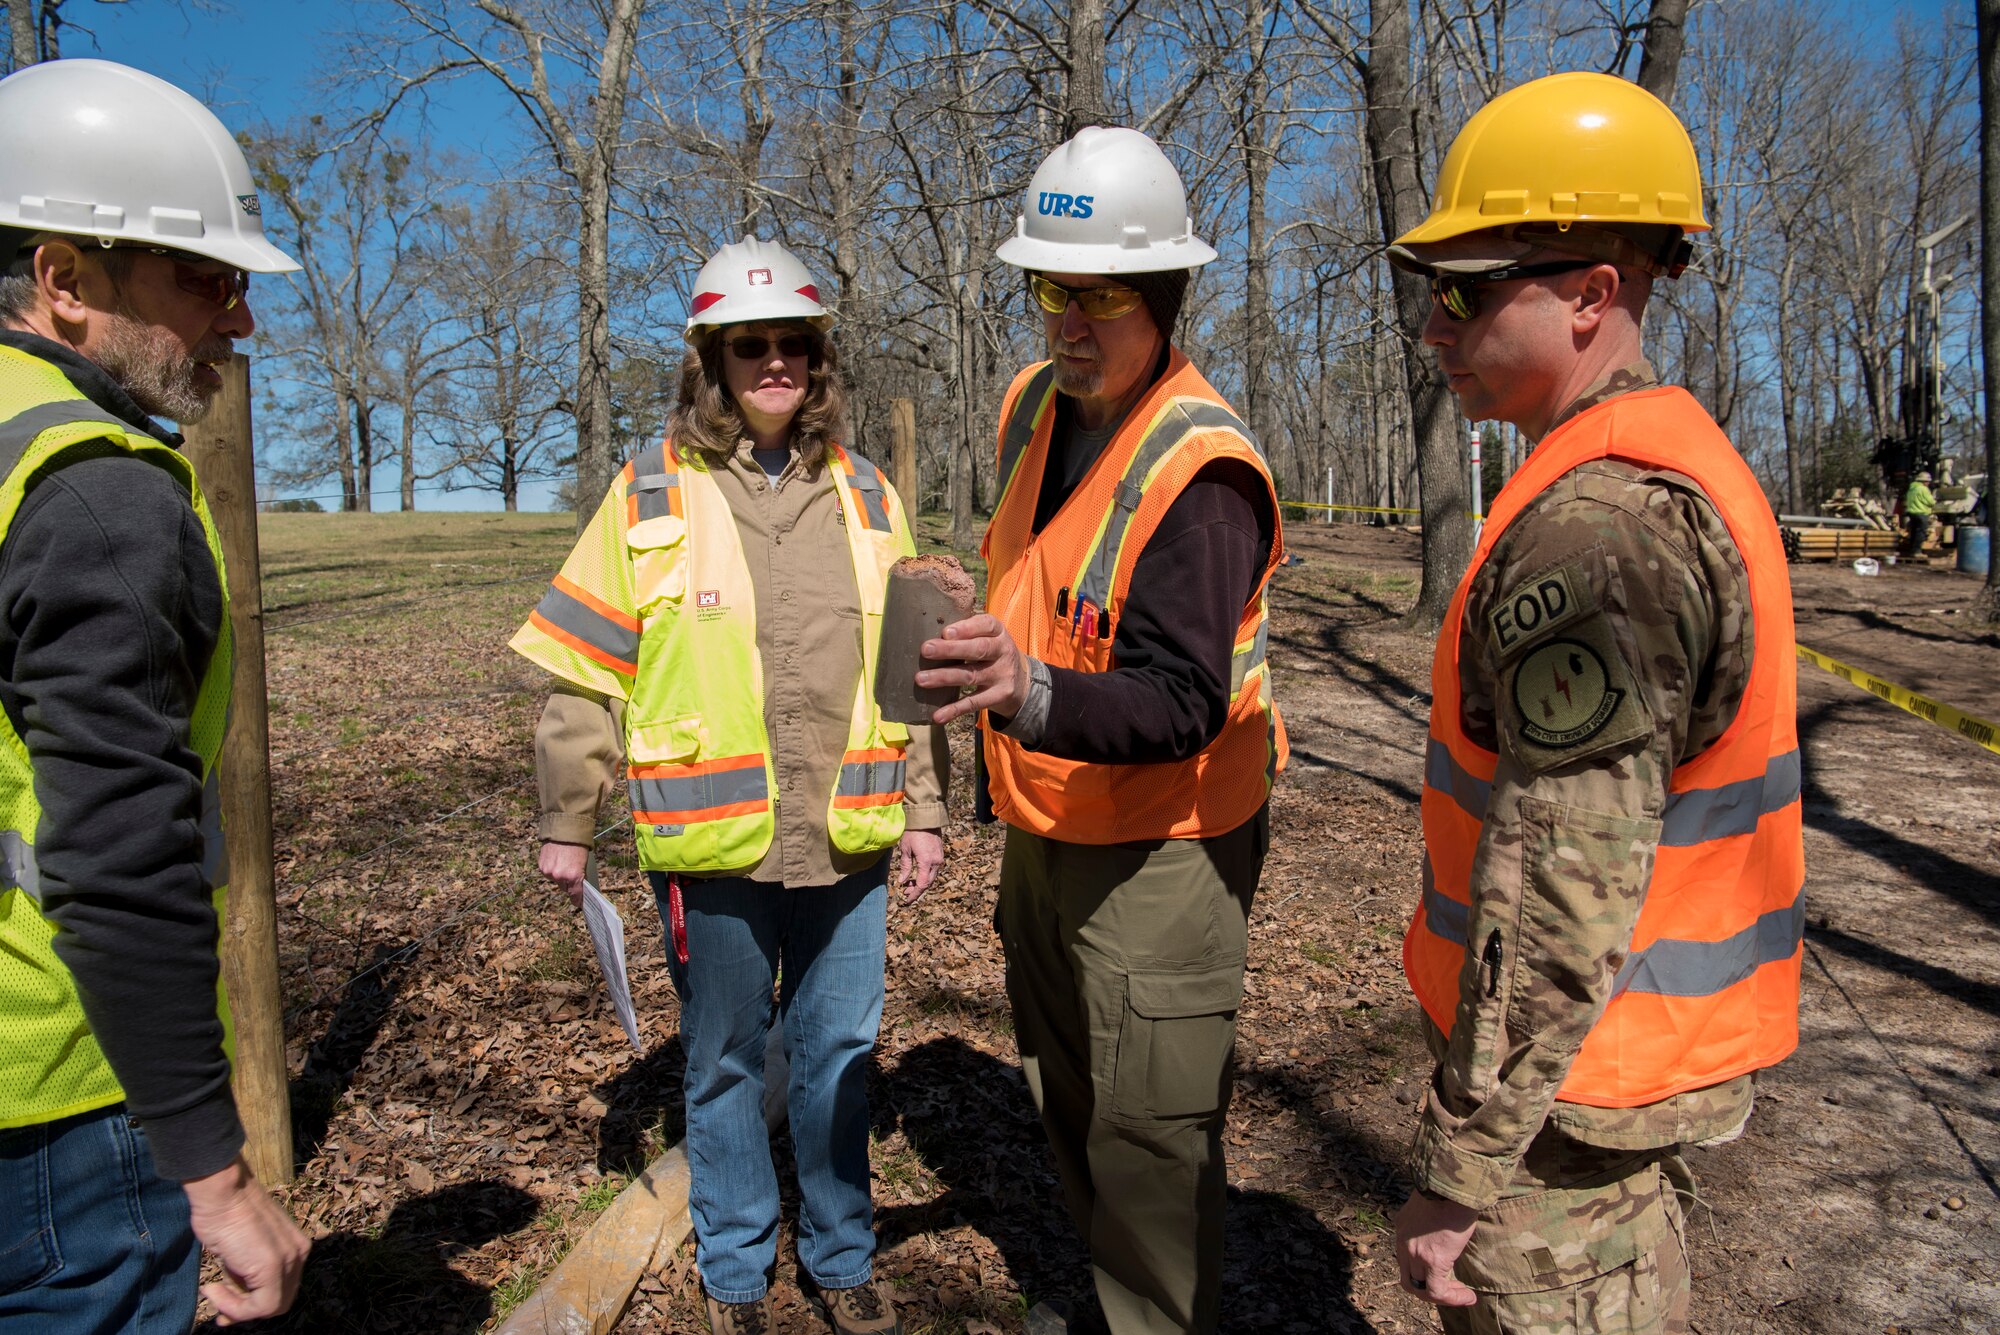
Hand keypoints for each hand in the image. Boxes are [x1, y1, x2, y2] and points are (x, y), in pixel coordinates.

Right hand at [183, 1156, 310, 1323]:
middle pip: (279, 1301)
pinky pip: (258, 1307)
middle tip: (220, 1311)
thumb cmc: (224, 1213)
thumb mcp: (241, 1249)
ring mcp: (288, 1260)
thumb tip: (233, 1301)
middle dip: (247, 1310)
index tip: (225, 1303)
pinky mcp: (272, 1267)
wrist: (222, 1191)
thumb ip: (246, 1272)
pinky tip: (212, 1289)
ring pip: (270, 1307)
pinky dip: (232, 1307)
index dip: (253, 1303)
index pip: (281, 1289)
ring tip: (213, 1290)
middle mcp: (298, 1253)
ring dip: (236, 1308)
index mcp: (295, 1246)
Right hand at [539, 841, 588, 905]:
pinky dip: (552, 869)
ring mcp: (549, 872)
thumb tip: (579, 885)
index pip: (576, 894)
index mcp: (573, 876)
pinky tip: (557, 861)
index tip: (579, 904)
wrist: (563, 828)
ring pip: (556, 880)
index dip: (578, 900)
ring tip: (564, 864)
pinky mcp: (541, 866)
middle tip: (573, 878)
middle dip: (569, 884)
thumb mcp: (584, 861)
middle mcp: (560, 876)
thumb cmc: (578, 844)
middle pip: (565, 888)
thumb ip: (580, 875)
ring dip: (560, 876)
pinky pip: (548, 873)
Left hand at [891, 829, 944, 903]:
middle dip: (916, 890)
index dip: (914, 894)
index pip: (922, 884)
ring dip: (921, 882)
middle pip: (928, 883)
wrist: (926, 816)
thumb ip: (905, 867)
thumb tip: (902, 881)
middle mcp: (936, 862)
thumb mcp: (905, 849)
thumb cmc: (912, 831)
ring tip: (908, 884)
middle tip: (904, 892)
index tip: (906, 901)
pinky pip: (934, 870)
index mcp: (926, 862)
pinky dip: (925, 875)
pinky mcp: (940, 854)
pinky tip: (917, 875)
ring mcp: (939, 858)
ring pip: (931, 877)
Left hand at [917, 613, 1028, 725]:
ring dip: (944, 677)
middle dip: (950, 650)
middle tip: (926, 650)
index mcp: (998, 632)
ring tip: (921, 679)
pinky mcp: (999, 696)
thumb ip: (967, 633)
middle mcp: (1003, 651)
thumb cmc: (992, 653)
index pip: (986, 625)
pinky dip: (955, 709)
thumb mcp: (988, 637)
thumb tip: (931, 637)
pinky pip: (974, 702)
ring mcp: (1002, 675)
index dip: (966, 628)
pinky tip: (938, 715)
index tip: (945, 632)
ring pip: (971, 675)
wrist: (1021, 681)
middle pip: (978, 649)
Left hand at [1393, 1190, 1478, 1306]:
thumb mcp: (1433, 1207)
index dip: (1423, 1272)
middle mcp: (1404, 1242)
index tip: (1444, 1273)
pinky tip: (1469, 1297)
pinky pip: (1436, 1291)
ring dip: (1442, 1297)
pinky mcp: (1432, 1261)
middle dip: (1428, 1289)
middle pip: (1408, 1279)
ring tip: (1463, 1295)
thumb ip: (1433, 1222)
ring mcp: (1415, 1253)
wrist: (1453, 1186)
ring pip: (1420, 1289)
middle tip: (1451, 1289)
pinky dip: (1452, 1299)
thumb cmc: (1449, 1191)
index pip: (1406, 1259)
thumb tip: (1447, 1232)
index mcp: (1403, 1227)